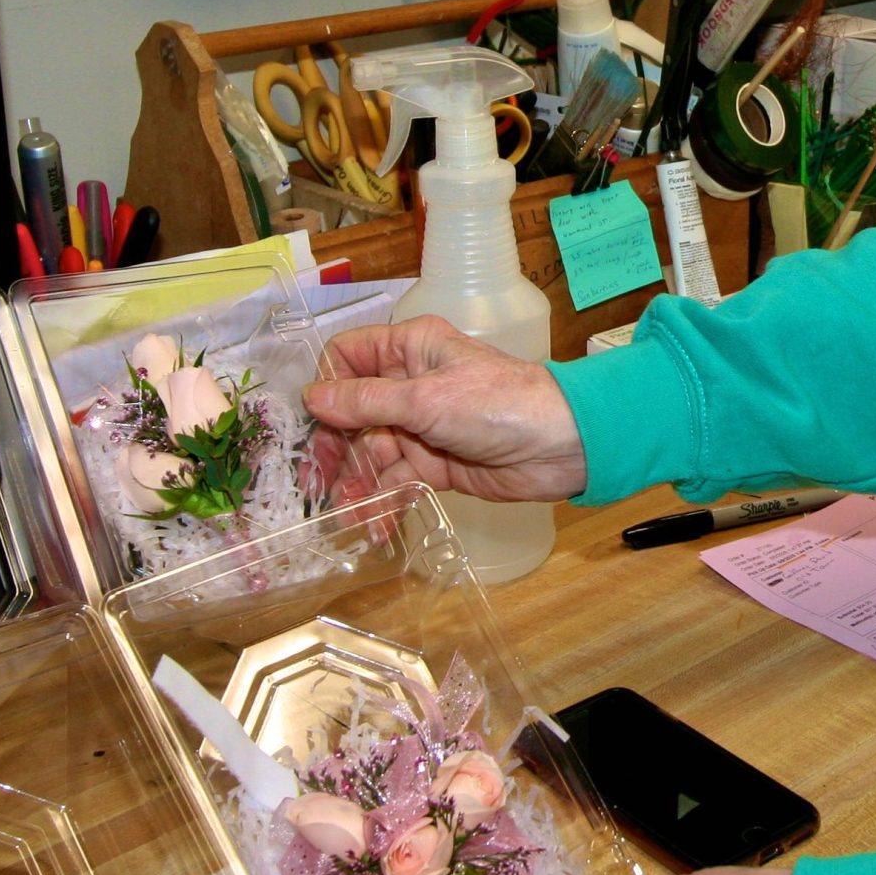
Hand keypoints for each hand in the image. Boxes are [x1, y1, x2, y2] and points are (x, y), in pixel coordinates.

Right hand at [304, 317, 588, 503]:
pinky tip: (371, 525)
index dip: (328, 386)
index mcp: (410, 348)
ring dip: (354, 483)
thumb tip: (314, 398)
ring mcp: (422, 426)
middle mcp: (411, 383)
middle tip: (316, 481)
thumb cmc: (498, 405)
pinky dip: (381, 501)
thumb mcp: (426, 398)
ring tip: (346, 514)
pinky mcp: (435, 464)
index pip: (349, 356)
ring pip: (370, 452)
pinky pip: (395, 481)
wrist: (561, 447)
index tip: (313, 421)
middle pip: (352, 412)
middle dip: (333, 447)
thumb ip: (366, 401)